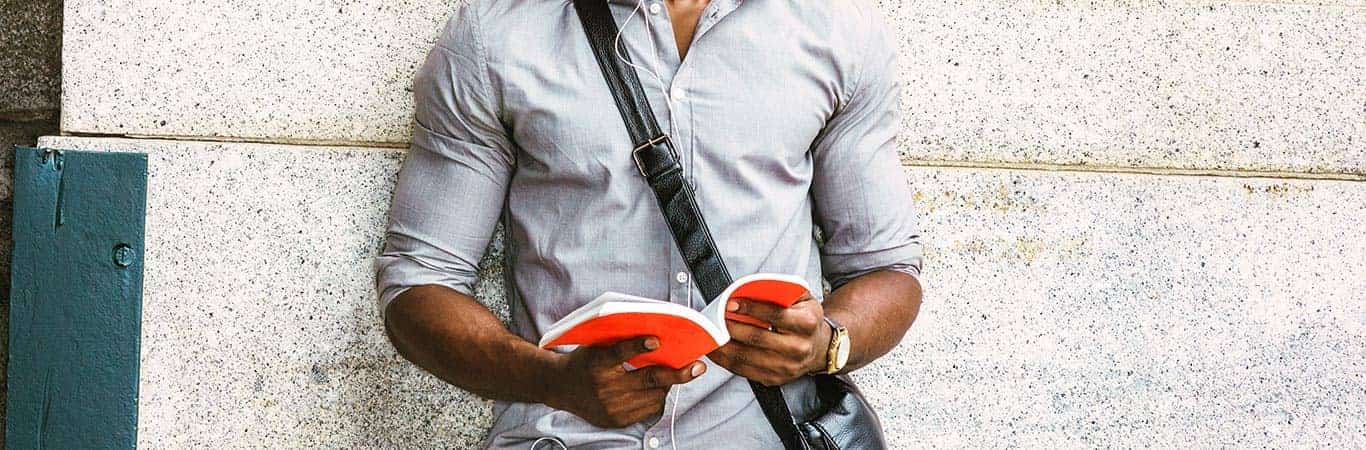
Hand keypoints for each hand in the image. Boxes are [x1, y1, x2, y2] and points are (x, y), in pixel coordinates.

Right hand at [546, 336, 706, 427]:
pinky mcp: (616, 420)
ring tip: (675, 374)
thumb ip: (621, 342)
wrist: (560, 387)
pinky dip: (657, 397)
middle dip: (677, 373)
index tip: (657, 339)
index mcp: (596, 363)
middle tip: (698, 367)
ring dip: (667, 384)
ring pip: (653, 396)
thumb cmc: (585, 360)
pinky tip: (657, 388)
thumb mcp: (596, 345)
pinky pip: (648, 409)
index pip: (619, 353)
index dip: (637, 346)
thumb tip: (658, 340)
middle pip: (647, 379)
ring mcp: (611, 407)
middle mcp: (603, 387)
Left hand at [707, 294, 831, 385]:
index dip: (750, 308)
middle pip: (757, 338)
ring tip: (711, 334)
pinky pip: (744, 371)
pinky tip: (717, 350)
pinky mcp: (775, 379)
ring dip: (724, 345)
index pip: (774, 315)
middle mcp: (798, 347)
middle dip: (731, 327)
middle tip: (715, 318)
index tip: (730, 303)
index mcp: (806, 323)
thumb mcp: (803, 298)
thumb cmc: (806, 320)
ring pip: (747, 357)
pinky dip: (726, 360)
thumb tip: (751, 288)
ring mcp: (786, 366)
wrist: (819, 348)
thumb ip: (782, 290)